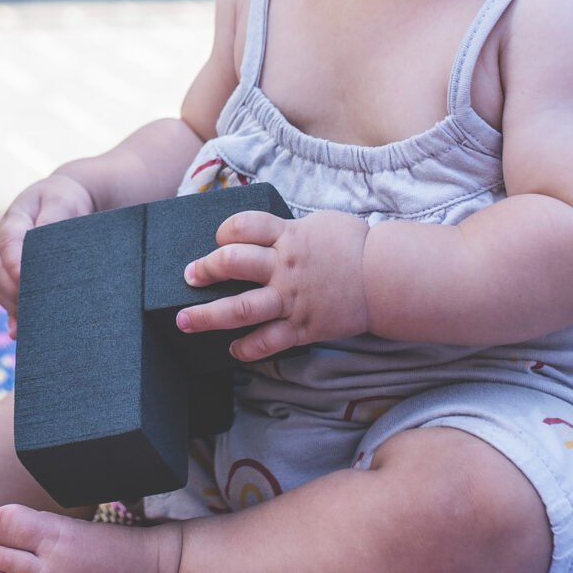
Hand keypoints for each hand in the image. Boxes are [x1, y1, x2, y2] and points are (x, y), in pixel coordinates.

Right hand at [0, 173, 96, 326]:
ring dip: (11, 305)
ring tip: (31, 323)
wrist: (63, 202)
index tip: (23, 279)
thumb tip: (43, 242)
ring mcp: (4, 262)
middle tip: (33, 309)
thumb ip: (52, 219)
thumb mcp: (63, 201)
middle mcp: (2, 244)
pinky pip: (6, 299)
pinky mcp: (11, 278)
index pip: (8, 243)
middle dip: (11, 291)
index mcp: (14, 221)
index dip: (14, 263)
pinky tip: (19, 332)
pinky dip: (12, 316)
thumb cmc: (65, 200)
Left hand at [173, 209, 371, 360]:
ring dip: (207, 316)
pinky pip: (268, 342)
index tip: (218, 240)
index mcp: (288, 235)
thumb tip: (265, 230)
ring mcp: (291, 299)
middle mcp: (284, 266)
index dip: (223, 231)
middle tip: (189, 276)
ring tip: (184, 320)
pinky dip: (247, 348)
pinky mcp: (302, 327)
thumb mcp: (319, 223)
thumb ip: (288, 228)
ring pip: (240, 309)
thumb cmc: (354, 245)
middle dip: (205, 269)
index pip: (243, 226)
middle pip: (232, 262)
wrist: (387, 278)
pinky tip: (234, 349)